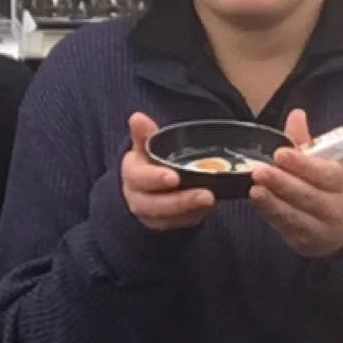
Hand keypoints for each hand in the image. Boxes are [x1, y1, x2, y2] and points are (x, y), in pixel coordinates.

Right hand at [122, 113, 214, 231]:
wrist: (145, 188)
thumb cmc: (149, 162)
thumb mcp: (145, 147)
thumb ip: (144, 135)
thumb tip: (137, 117)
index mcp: (132, 174)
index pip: (139, 178)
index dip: (155, 178)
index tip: (173, 177)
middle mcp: (137, 197)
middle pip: (155, 204)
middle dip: (180, 201)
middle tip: (206, 195)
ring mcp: (151, 214)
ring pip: (169, 218)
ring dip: (190, 210)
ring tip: (211, 199)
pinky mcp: (165, 225)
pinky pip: (179, 225)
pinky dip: (193, 217)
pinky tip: (207, 209)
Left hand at [250, 109, 342, 258]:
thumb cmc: (335, 189)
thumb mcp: (329, 163)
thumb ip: (307, 142)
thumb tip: (296, 114)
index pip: (325, 173)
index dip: (303, 164)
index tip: (281, 154)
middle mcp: (337, 208)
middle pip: (308, 196)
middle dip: (282, 183)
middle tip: (259, 171)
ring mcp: (321, 228)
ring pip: (295, 215)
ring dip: (273, 202)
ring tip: (254, 189)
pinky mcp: (305, 243)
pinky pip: (286, 228)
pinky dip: (270, 214)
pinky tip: (258, 202)